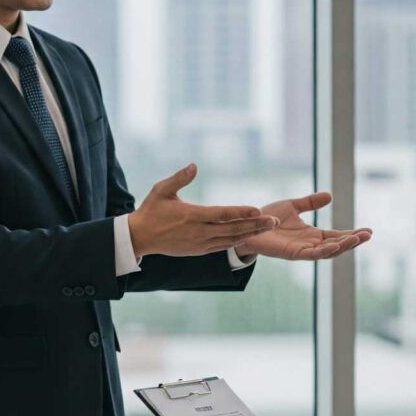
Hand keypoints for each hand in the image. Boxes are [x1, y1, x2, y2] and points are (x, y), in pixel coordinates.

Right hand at [128, 164, 279, 256]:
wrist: (140, 237)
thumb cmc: (151, 210)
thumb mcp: (162, 190)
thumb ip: (179, 178)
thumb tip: (194, 165)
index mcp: (192, 216)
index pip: (222, 214)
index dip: (241, 212)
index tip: (258, 209)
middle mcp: (199, 232)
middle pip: (232, 229)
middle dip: (255, 225)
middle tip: (274, 221)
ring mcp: (200, 244)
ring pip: (230, 240)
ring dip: (250, 234)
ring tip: (267, 229)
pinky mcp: (199, 251)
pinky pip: (223, 246)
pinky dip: (237, 242)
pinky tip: (249, 236)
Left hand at [235, 192, 372, 259]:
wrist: (249, 226)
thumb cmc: (268, 218)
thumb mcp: (293, 206)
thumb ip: (310, 203)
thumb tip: (330, 195)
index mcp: (312, 235)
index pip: (337, 235)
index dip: (352, 234)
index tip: (369, 231)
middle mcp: (310, 244)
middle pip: (337, 245)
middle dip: (353, 241)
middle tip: (368, 235)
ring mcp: (303, 250)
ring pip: (328, 251)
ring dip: (343, 246)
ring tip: (357, 239)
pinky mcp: (293, 254)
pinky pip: (312, 254)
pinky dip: (324, 251)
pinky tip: (335, 246)